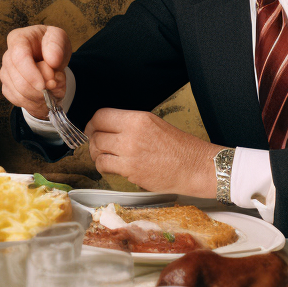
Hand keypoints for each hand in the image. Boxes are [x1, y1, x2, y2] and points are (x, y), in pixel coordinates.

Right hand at [0, 25, 71, 119]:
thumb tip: (52, 60)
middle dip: (39, 90)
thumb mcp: (60, 38)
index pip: (19, 58)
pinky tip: (44, 95)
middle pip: (19, 81)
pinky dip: (35, 103)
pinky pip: (19, 101)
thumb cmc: (52, 45)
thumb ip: (57, 45)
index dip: (31, 74)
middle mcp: (8, 56)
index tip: (44, 85)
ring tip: (53, 88)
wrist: (50, 58)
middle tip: (55, 85)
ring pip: (19, 94)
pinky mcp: (8, 87)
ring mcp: (6, 73)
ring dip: (40, 97)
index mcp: (18, 39)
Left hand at [85, 108, 224, 197]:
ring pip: (97, 149)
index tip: (93, 128)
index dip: (93, 123)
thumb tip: (108, 128)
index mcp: (138, 118)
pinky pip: (104, 165)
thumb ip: (130, 125)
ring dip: (96, 153)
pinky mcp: (130, 171)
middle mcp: (132, 133)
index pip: (102, 115)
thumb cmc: (179, 147)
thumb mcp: (154, 124)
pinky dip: (102, 166)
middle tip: (97, 144)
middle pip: (96, 133)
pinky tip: (109, 167)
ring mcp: (130, 153)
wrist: (195, 167)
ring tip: (104, 156)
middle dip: (92, 139)